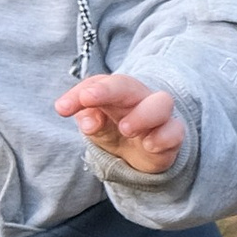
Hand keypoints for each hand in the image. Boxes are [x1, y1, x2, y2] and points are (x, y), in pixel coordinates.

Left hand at [54, 72, 185, 175]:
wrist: (142, 152)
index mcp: (114, 92)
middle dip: (107, 90)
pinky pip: (175, 130)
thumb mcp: (97, 126)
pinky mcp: (173, 135)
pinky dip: (163, 137)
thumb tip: (87, 121)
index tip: (61, 108)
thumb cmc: (115, 129)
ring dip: (142, 114)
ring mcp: (158, 115)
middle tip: (88, 99)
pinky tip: (149, 144)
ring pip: (161, 102)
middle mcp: (137, 98)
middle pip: (127, 85)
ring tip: (126, 128)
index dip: (78, 95)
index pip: (96, 84)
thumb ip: (91, 122)